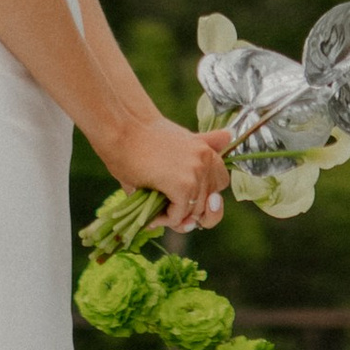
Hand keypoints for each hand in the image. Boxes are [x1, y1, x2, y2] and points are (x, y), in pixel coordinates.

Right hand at [111, 113, 228, 235]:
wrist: (122, 129)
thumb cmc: (145, 138)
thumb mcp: (179, 141)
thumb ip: (204, 142)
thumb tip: (228, 135)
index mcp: (208, 151)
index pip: (220, 184)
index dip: (203, 196)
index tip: (183, 198)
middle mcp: (207, 160)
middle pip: (210, 205)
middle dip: (190, 212)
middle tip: (167, 208)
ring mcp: (197, 173)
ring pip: (193, 213)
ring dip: (174, 217)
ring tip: (155, 209)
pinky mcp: (183, 185)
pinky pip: (178, 216)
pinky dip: (163, 220)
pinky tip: (152, 212)